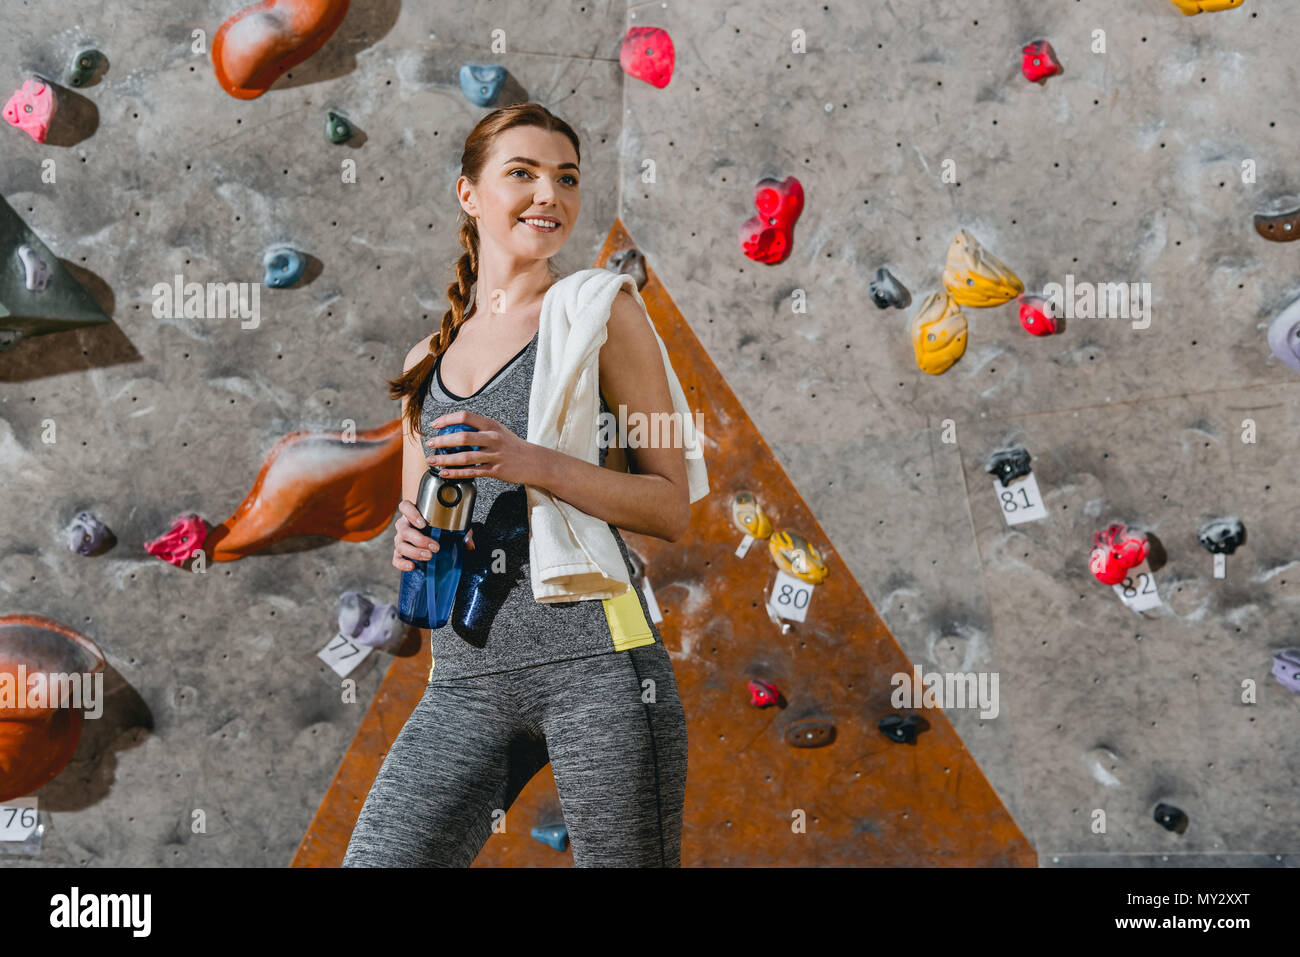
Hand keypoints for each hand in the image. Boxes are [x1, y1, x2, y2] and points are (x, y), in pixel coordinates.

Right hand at [392, 501, 474, 571]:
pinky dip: (402, 563)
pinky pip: (396, 559)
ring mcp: (400, 540)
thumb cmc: (440, 527)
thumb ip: (462, 532)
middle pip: (404, 530)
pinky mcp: (399, 553)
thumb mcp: (452, 525)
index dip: (410, 513)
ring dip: (415, 552)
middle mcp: (404, 525)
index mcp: (413, 513)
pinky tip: (412, 566)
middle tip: (435, 546)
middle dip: (420, 539)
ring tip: (429, 556)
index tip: (423, 523)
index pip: (405, 506)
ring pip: (400, 545)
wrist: (430, 535)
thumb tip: (469, 544)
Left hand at [425, 410, 546, 486]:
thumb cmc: (513, 446)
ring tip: (432, 460)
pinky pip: (472, 472)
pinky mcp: (496, 471)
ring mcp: (495, 455)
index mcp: (492, 425)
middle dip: (442, 441)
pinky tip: (445, 473)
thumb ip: (480, 430)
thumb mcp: (499, 431)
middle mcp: (493, 438)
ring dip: (445, 459)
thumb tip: (455, 430)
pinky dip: (456, 473)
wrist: (536, 462)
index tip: (435, 425)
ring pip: (465, 457)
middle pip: (462, 437)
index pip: (465, 417)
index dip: (447, 419)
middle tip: (430, 444)